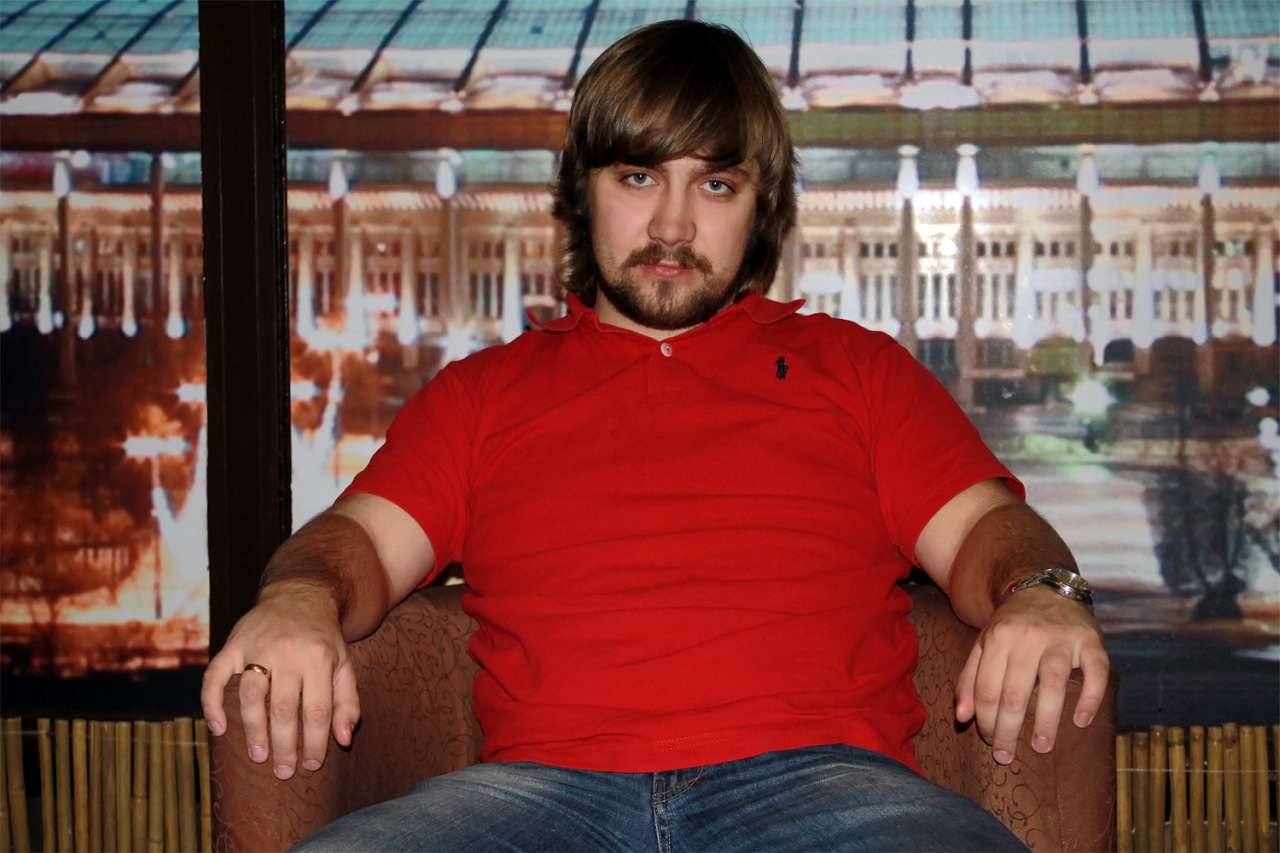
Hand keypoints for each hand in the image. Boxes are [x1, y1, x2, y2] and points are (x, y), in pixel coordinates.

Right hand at [199, 582, 360, 779]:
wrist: (300, 594)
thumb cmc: (323, 639)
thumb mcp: (345, 664)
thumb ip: (347, 702)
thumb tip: (343, 740)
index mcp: (320, 658)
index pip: (317, 709)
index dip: (314, 742)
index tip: (310, 766)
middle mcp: (288, 652)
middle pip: (283, 707)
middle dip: (284, 744)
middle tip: (282, 772)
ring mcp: (257, 646)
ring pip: (251, 695)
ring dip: (253, 730)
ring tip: (258, 757)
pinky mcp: (234, 643)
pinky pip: (215, 675)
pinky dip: (212, 703)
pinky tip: (218, 728)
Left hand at [954, 586, 1108, 764]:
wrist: (1045, 588)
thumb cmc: (1011, 626)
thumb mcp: (983, 644)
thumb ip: (969, 679)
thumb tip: (962, 718)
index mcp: (998, 638)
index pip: (988, 689)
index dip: (985, 721)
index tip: (989, 742)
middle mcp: (1028, 637)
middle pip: (1015, 693)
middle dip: (1009, 730)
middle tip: (1007, 756)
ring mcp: (1061, 639)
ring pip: (1052, 686)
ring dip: (1047, 722)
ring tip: (1042, 747)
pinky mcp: (1091, 641)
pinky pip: (1095, 672)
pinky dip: (1090, 699)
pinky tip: (1080, 721)